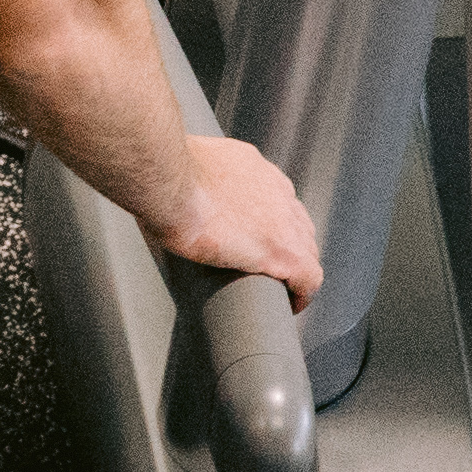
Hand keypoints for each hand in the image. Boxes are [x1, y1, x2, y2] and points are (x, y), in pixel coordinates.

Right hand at [144, 133, 328, 305]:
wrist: (170, 183)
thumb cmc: (163, 176)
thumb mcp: (180, 166)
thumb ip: (184, 175)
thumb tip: (164, 191)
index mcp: (252, 167)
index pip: (273, 195)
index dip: (268, 219)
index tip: (254, 234)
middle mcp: (276, 190)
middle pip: (296, 221)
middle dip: (286, 243)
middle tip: (265, 266)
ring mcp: (284, 221)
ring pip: (306, 247)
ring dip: (294, 267)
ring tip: (278, 288)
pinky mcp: (283, 252)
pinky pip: (309, 277)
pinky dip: (302, 294)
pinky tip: (291, 305)